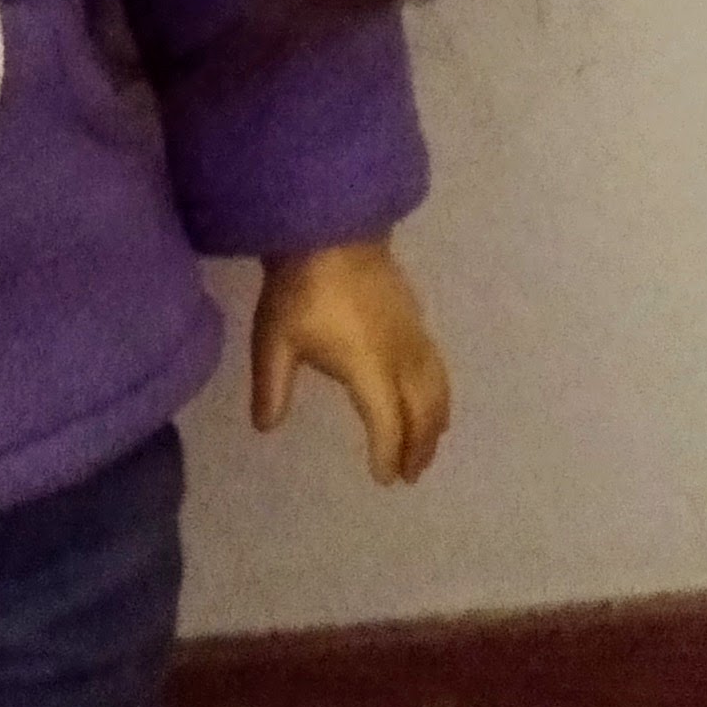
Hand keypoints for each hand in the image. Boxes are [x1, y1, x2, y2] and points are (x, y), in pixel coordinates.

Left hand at [250, 239, 450, 484]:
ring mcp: (415, 335)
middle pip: (423, 412)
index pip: (387, 424)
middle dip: (421, 447)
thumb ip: (272, 388)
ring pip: (437, 389)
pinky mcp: (417, 317)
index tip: (384, 479)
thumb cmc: (300, 288)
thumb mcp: (273, 342)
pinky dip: (440, 393)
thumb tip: (266, 427)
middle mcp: (401, 357)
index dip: (388, 455)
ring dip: (436, 423)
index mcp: (370, 369)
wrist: (331, 227)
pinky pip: (437, 366)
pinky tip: (431, 395)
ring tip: (430, 447)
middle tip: (412, 475)